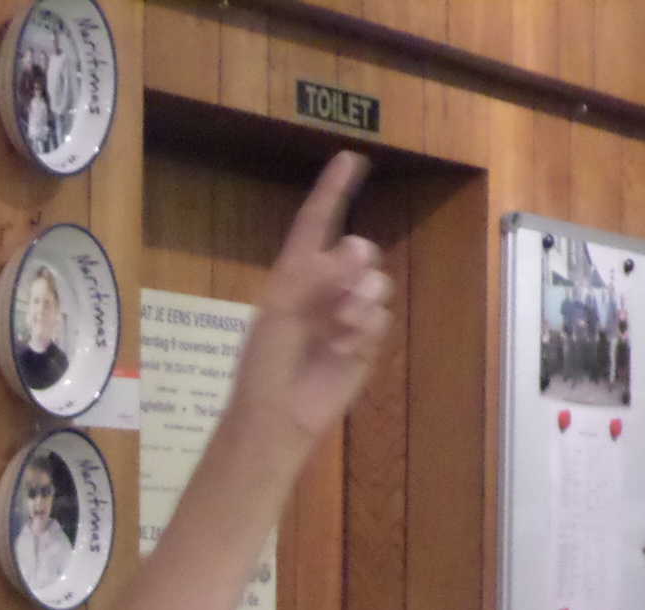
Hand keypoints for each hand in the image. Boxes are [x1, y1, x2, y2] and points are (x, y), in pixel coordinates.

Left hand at [236, 151, 393, 440]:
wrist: (277, 415)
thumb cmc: (264, 364)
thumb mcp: (280, 311)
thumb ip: (315, 275)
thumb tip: (355, 248)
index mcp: (295, 276)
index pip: (316, 224)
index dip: (332, 192)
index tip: (349, 159)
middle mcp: (325, 289)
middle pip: (361, 251)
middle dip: (358, 261)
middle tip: (345, 279)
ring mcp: (347, 315)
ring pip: (377, 284)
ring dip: (363, 299)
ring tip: (340, 325)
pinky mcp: (364, 343)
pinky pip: (379, 319)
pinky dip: (364, 329)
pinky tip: (343, 348)